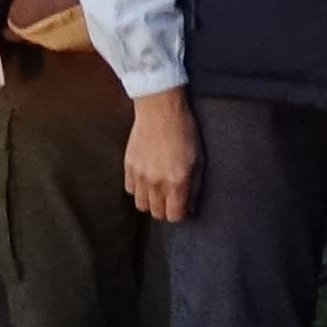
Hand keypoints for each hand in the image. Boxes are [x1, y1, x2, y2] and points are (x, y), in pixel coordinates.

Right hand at [122, 87, 202, 223]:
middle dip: (166, 210)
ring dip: (151, 202)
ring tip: (158, 191)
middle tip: (171, 199)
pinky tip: (146, 180)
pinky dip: (138, 189)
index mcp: (177, 182)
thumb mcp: (198, 160)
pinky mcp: (128, 166)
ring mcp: (140, 175)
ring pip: (141, 205)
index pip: (175, 216)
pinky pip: (130, 190)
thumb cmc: (185, 132)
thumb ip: (194, 187)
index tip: (183, 207)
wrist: (160, 110)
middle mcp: (156, 183)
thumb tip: (190, 207)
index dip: (180, 214)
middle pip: (157, 214)